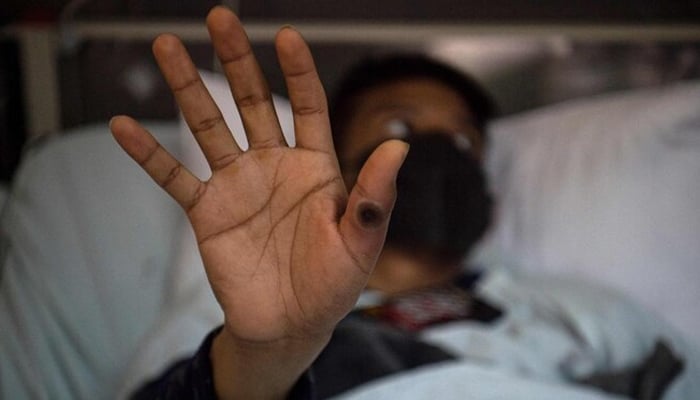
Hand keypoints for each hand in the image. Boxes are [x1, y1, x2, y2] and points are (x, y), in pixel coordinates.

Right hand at [111, 6, 406, 398]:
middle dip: (236, 60)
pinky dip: (149, 154)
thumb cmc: (332, 285)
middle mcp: (274, 166)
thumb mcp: (361, 243)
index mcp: (315, 168)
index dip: (298, 73)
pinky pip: (174, 177)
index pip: (307, 107)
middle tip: (219, 18)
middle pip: (252, 102)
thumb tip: (399, 147)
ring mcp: (238, 186)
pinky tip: (124, 126)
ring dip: (188, 89)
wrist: (291, 326)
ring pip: (209, 127)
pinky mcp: (208, 212)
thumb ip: (374, 197)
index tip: (286, 37)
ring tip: (167, 46)